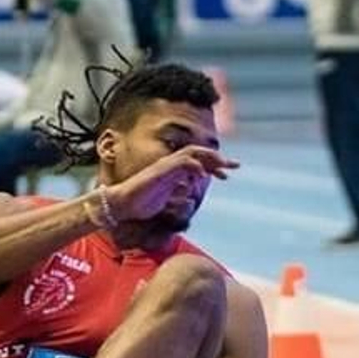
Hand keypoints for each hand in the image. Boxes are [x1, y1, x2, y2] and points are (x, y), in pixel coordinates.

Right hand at [104, 146, 238, 221]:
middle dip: (218, 158)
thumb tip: (188, 196)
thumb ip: (177, 196)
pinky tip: (203, 174)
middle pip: (199, 153)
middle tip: (235, 165)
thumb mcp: (165, 200)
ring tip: (224, 167)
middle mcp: (171, 164)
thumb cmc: (141, 204)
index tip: (227, 175)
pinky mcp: (161, 170)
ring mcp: (166, 166)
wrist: (122, 204)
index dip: (213, 166)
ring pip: (193, 153)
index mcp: (173, 171)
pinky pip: (182, 162)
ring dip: (210, 158)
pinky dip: (195, 166)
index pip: (197, 162)